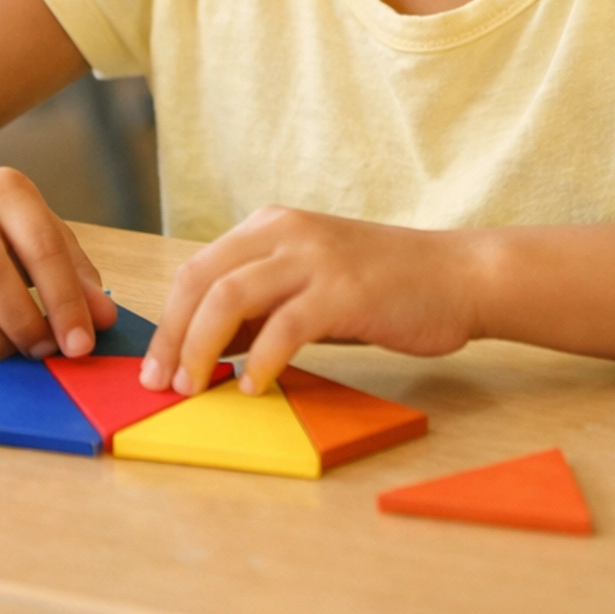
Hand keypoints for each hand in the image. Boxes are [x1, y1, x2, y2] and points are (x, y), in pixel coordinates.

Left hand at [140, 205, 483, 398]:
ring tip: (196, 388)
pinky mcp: (344, 291)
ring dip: (201, 348)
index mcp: (271, 226)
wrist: (459, 276)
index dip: (167, 321)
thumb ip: (261, 309)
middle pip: (200, 280)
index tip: (155, 366)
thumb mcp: (310, 287)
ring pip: (229, 297)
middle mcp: (286, 231)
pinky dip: (259, 361)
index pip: (195, 269)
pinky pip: (284, 327)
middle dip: (172, 337)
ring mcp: (315, 258)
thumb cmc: (384, 289)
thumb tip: (206, 349)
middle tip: (161, 384)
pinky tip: (254, 387)